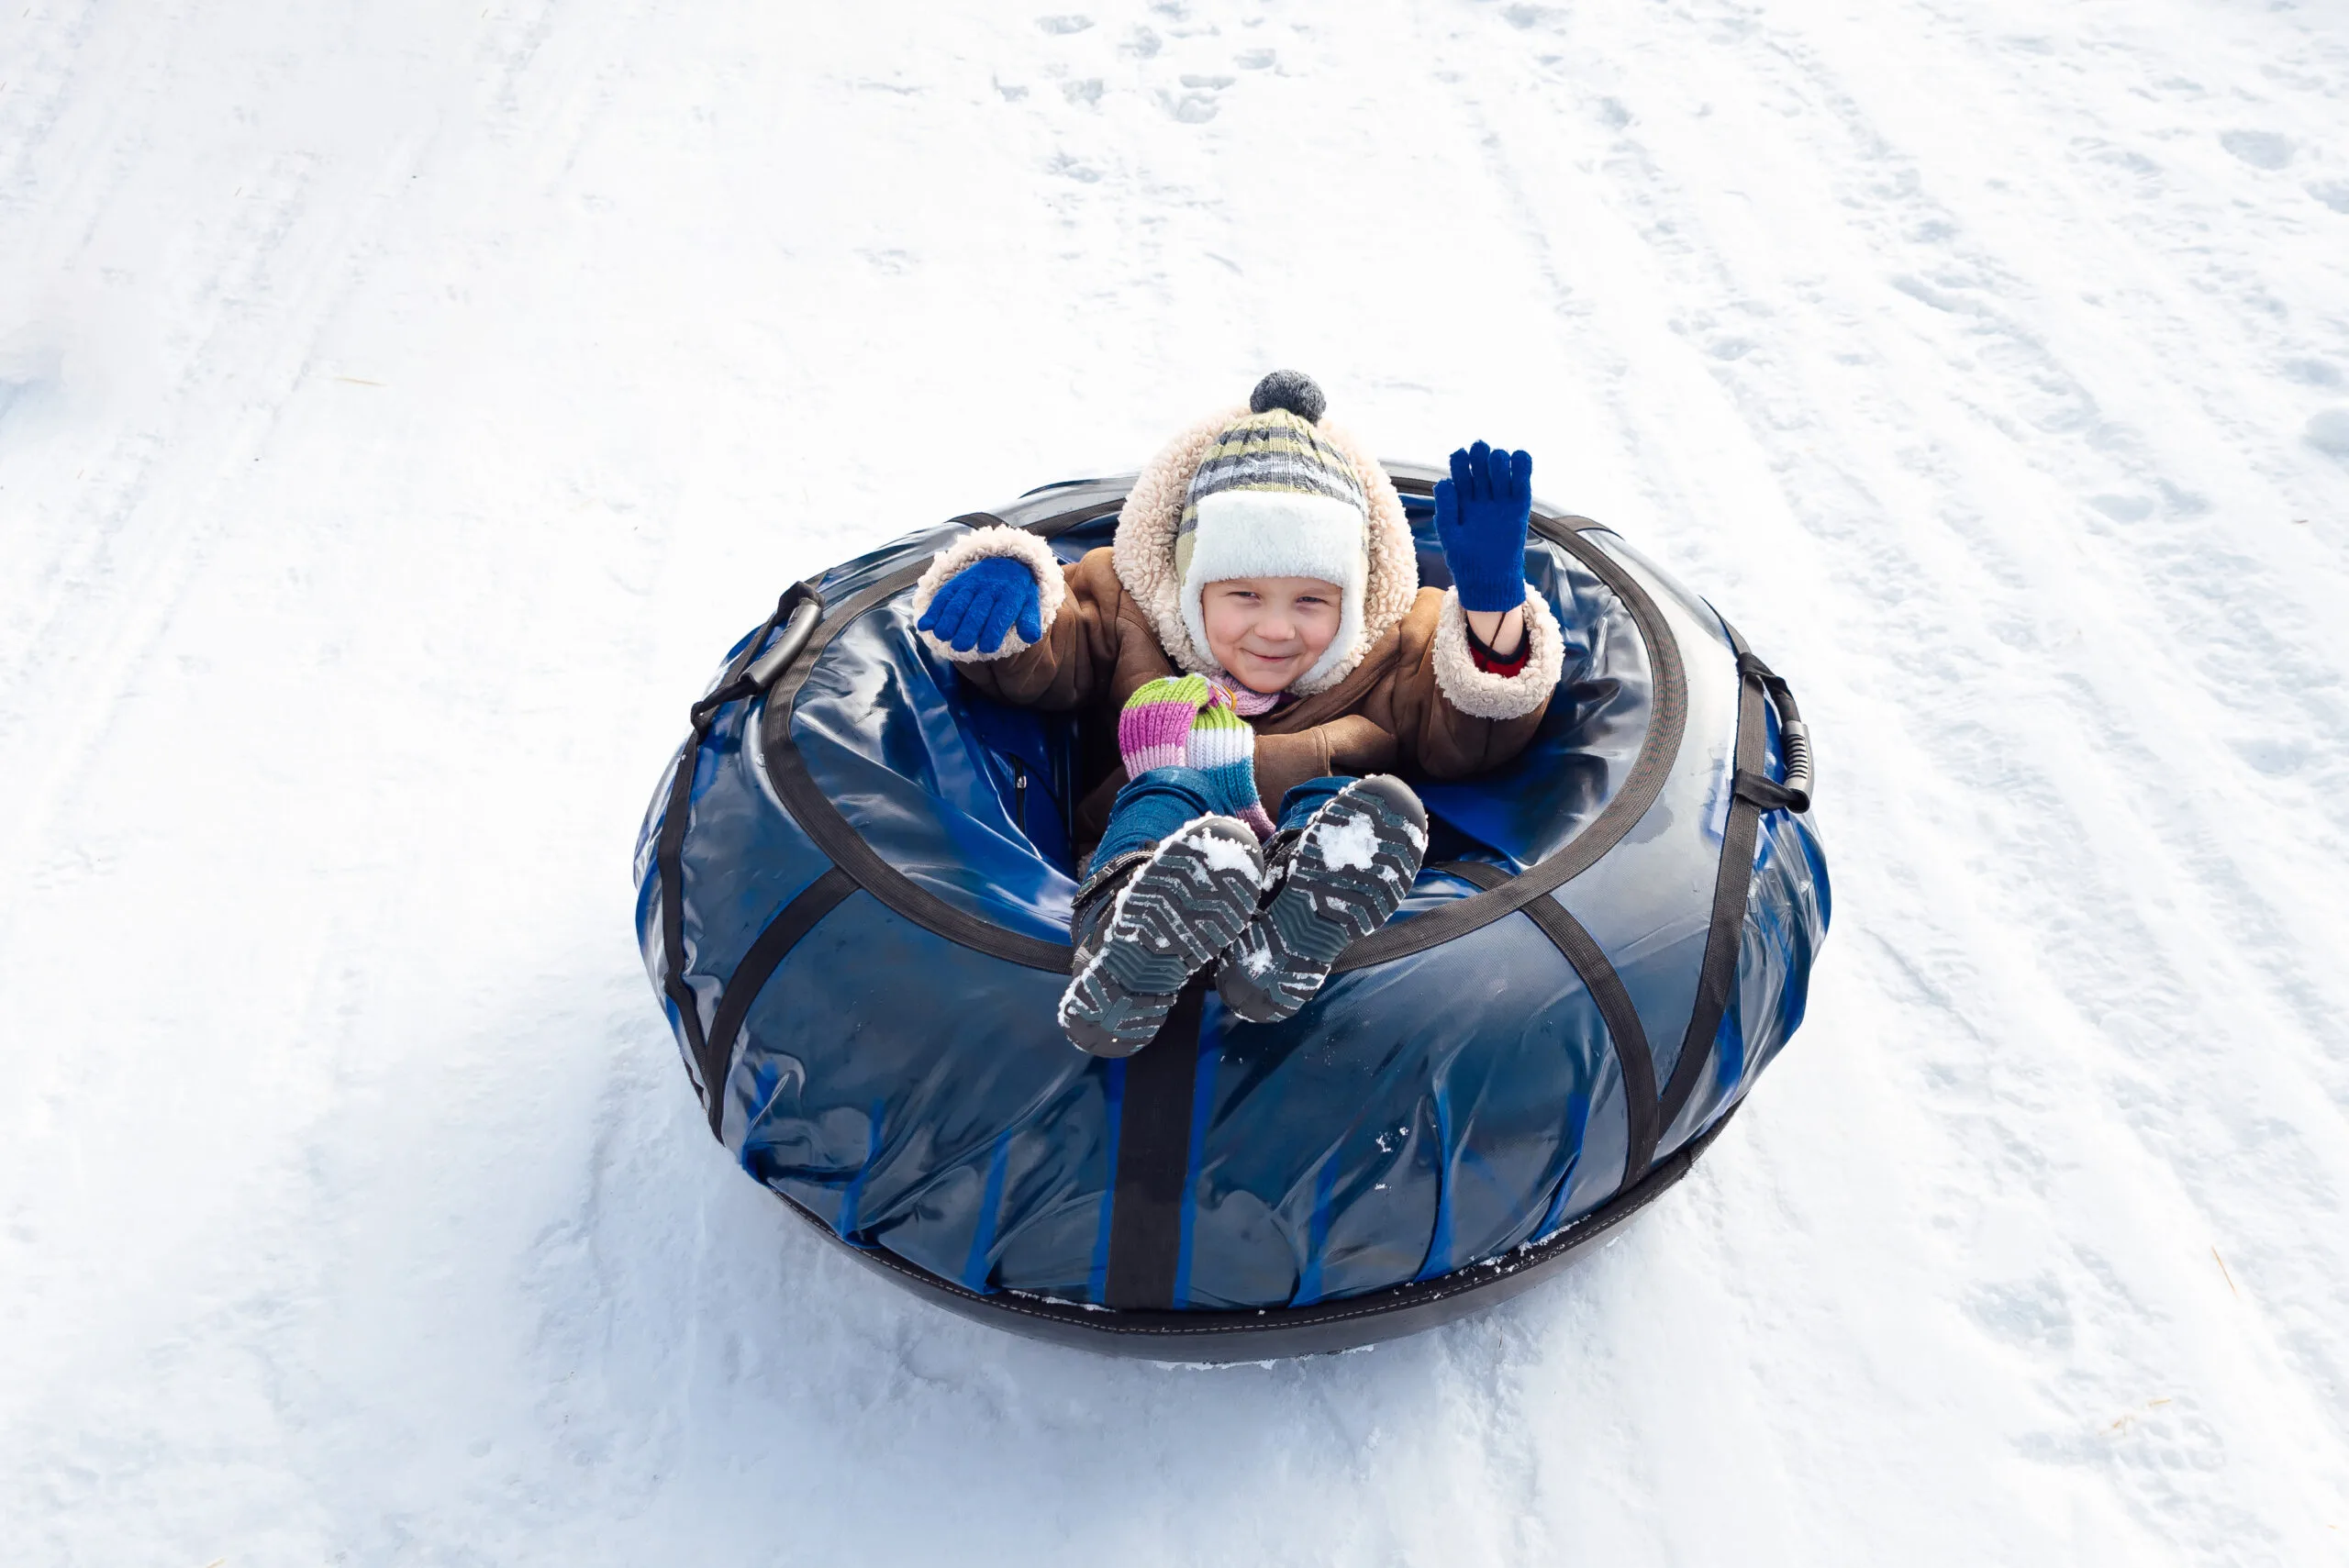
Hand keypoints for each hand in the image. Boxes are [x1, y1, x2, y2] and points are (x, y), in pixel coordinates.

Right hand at [917, 556, 1042, 652]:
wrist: (1007, 563)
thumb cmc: (1017, 593)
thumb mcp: (1030, 603)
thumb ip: (1029, 619)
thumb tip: (1031, 635)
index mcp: (1010, 593)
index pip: (1001, 613)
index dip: (994, 630)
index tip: (987, 647)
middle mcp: (989, 587)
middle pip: (977, 610)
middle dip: (968, 627)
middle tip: (961, 646)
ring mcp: (971, 583)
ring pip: (958, 602)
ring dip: (948, 619)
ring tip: (942, 635)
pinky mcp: (957, 583)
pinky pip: (944, 596)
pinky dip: (934, 610)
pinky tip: (925, 625)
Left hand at [1433, 440, 1531, 614]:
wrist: (1489, 577)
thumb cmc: (1465, 558)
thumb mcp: (1450, 533)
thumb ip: (1447, 508)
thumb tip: (1444, 481)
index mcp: (1461, 498)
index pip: (1460, 470)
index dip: (1461, 459)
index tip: (1460, 456)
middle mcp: (1481, 494)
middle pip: (1481, 463)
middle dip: (1480, 455)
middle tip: (1479, 452)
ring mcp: (1500, 498)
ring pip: (1501, 467)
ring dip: (1498, 459)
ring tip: (1496, 464)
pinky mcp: (1519, 505)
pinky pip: (1522, 481)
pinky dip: (1522, 466)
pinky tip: (1519, 458)